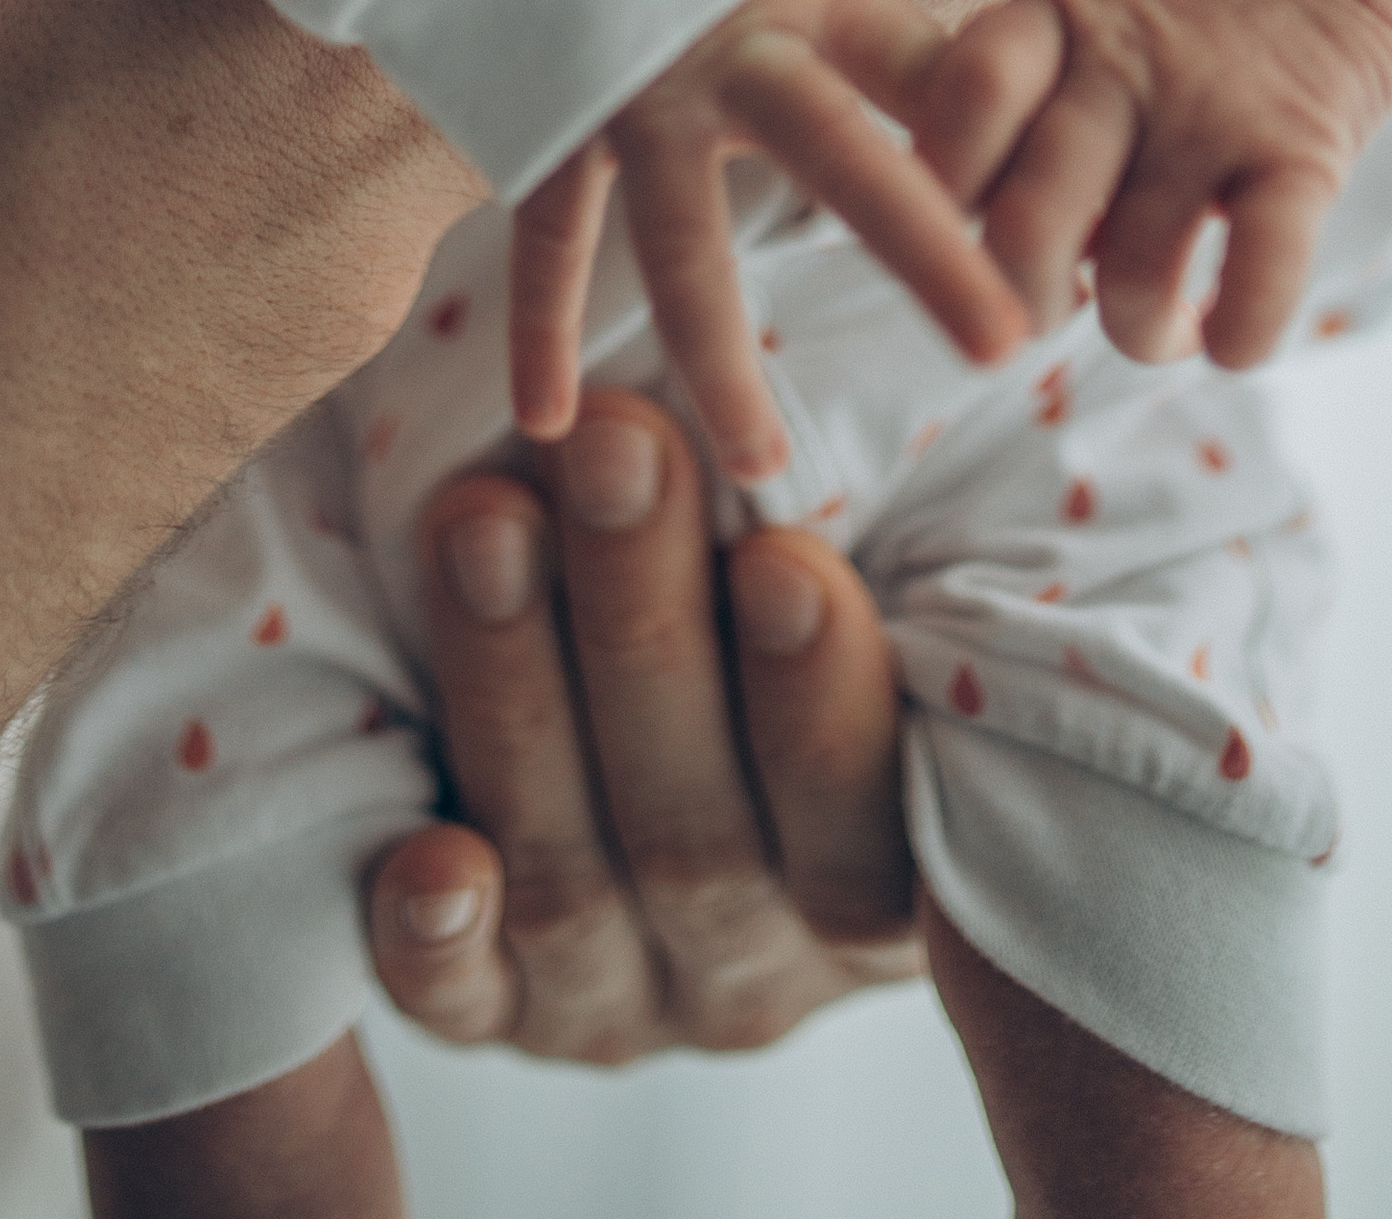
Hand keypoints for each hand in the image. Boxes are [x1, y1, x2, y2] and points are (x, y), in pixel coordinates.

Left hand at [369, 391, 918, 1060]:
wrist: (674, 792)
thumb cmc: (784, 646)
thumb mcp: (883, 614)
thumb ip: (893, 554)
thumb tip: (969, 378)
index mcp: (888, 884)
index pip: (866, 819)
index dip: (820, 699)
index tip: (785, 553)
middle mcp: (756, 964)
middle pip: (700, 828)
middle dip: (645, 626)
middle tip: (614, 447)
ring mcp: (617, 997)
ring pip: (569, 876)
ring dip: (521, 690)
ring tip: (481, 518)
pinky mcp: (493, 1013)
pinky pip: (457, 1002)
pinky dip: (437, 937)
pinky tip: (422, 864)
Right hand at [510, 0, 1022, 472]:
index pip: (934, 73)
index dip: (998, 140)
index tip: (1062, 227)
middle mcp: (733, 50)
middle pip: (842, 156)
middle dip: (924, 249)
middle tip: (1003, 341)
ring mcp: (636, 93)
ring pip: (681, 241)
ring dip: (721, 356)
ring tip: (763, 461)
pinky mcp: (553, 115)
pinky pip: (545, 237)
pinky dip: (538, 328)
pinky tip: (546, 424)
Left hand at [918, 0, 1391, 367]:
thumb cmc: (1183, 7)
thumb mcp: (1081, 10)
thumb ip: (1021, 102)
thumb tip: (956, 242)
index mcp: (1053, 19)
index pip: (965, 99)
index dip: (945, 184)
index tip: (957, 225)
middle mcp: (1124, 65)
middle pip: (1027, 225)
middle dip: (1023, 303)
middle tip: (1046, 308)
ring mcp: (1214, 113)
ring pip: (1136, 281)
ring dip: (1138, 334)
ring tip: (1158, 324)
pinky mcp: (1304, 157)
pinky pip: (1258, 284)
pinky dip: (1233, 338)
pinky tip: (1224, 334)